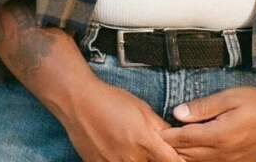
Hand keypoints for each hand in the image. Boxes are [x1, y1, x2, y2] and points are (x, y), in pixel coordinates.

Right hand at [57, 78, 182, 161]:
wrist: (77, 100)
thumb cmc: (110, 100)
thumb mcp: (142, 109)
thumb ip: (161, 128)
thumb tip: (176, 140)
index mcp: (145, 142)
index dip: (178, 161)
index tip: (175, 157)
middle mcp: (131, 158)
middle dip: (155, 159)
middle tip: (147, 148)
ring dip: (138, 160)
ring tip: (129, 148)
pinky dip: (119, 161)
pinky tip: (116, 150)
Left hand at [161, 87, 255, 160]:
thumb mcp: (229, 98)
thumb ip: (202, 107)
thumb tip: (177, 113)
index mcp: (220, 135)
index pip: (185, 139)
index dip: (167, 135)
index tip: (153, 131)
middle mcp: (224, 153)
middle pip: (188, 154)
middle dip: (171, 147)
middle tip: (155, 139)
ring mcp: (231, 161)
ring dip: (183, 156)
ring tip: (169, 146)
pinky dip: (198, 160)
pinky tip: (191, 153)